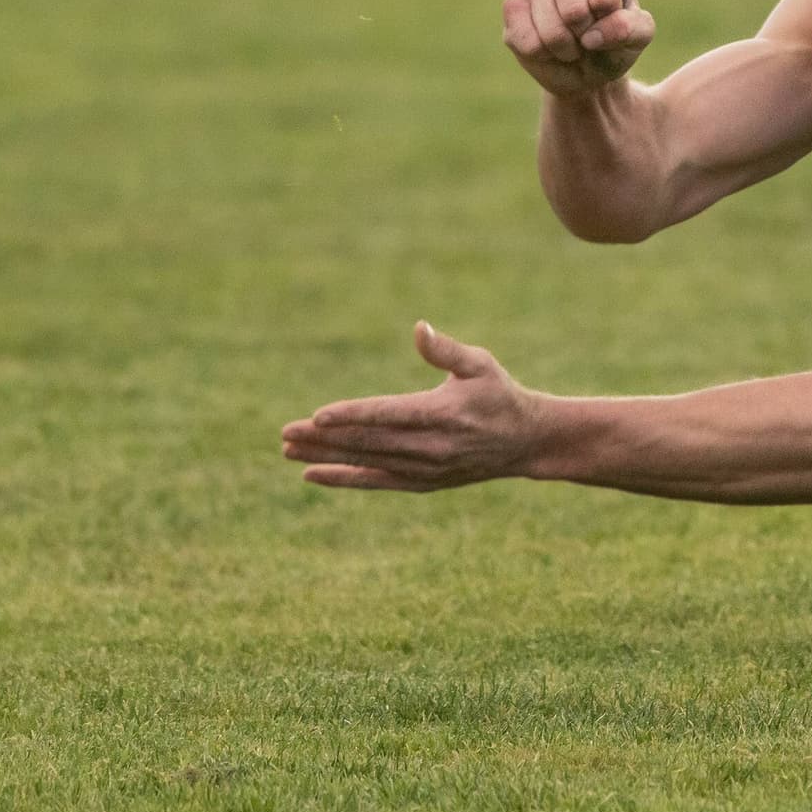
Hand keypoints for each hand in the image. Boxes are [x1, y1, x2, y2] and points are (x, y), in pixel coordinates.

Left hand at [282, 322, 547, 491]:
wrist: (525, 442)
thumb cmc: (499, 394)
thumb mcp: (480, 364)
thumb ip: (446, 350)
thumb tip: (418, 328)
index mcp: (445, 414)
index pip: (388, 415)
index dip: (352, 415)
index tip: (318, 415)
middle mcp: (432, 446)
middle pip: (368, 442)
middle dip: (324, 438)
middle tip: (286, 432)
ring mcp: (425, 469)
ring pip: (366, 462)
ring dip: (325, 456)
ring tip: (288, 449)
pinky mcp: (421, 483)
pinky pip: (374, 482)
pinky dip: (342, 478)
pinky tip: (312, 473)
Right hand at [502, 0, 653, 96]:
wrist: (586, 69)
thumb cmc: (616, 42)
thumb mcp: (639, 36)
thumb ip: (631, 28)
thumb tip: (592, 36)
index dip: (610, 22)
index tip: (611, 21)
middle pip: (574, 12)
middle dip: (586, 37)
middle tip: (589, 36)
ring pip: (550, 30)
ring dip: (566, 49)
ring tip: (571, 43)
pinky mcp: (513, 7)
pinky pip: (526, 42)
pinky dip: (543, 55)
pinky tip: (549, 46)